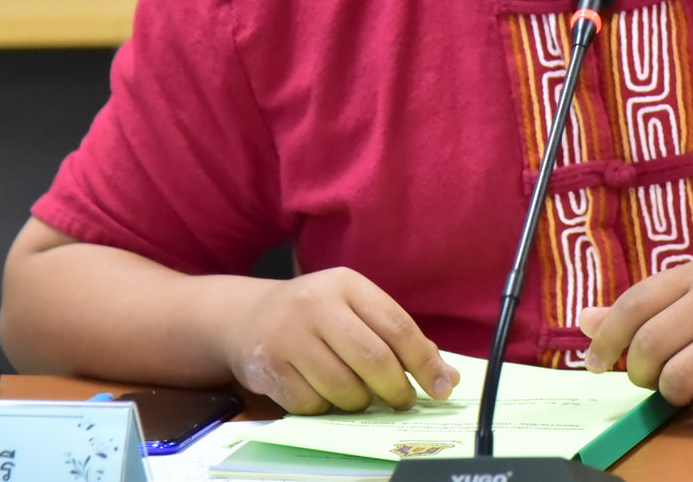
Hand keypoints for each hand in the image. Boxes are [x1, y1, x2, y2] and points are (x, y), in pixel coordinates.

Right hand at [220, 267, 458, 414]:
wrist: (246, 318)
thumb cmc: (315, 317)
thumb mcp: (354, 310)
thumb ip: (398, 338)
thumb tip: (446, 376)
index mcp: (346, 284)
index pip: (396, 325)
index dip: (424, 361)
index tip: (442, 387)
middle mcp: (316, 304)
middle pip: (373, 359)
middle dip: (395, 388)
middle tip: (402, 401)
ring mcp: (289, 336)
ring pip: (344, 387)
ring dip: (360, 402)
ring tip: (359, 395)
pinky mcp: (269, 367)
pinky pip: (313, 404)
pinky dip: (326, 408)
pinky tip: (323, 394)